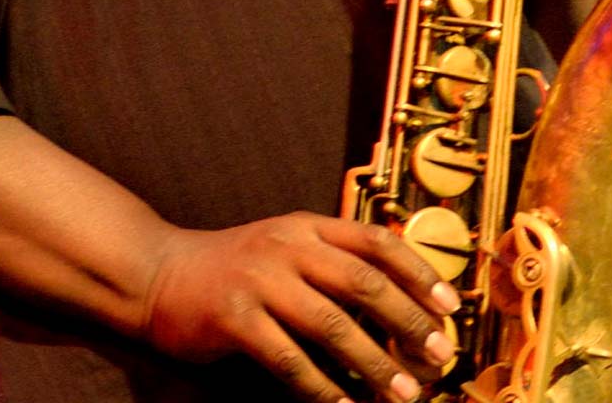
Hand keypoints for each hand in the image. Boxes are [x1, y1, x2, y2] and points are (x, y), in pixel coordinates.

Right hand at [140, 212, 460, 402]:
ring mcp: (260, 279)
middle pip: (362, 281)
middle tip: (440, 356)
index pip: (375, 240)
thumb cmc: (234, 268)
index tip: (451, 306)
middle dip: (408, 321)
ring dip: (375, 363)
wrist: (160, 273)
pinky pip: (290, 360)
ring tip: (404, 394)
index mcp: (306, 226)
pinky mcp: (235, 316)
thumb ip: (332, 260)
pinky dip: (324, 389)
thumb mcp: (285, 246)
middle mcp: (287, 245)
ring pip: (332, 324)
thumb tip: (399, 296)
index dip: (418, 272)